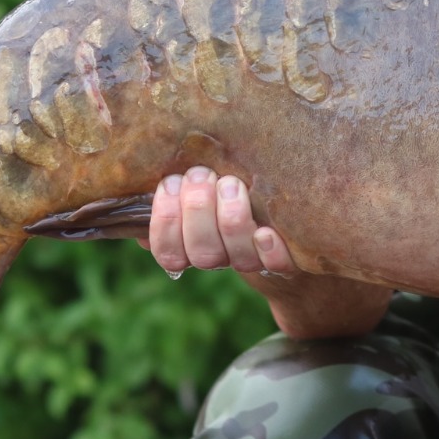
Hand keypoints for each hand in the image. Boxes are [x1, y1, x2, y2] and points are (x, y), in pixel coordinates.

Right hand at [141, 167, 390, 339]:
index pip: (168, 251)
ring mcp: (257, 262)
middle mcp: (225, 260)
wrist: (300, 241)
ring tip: (232, 183)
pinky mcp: (291, 260)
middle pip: (201, 252)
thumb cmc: (244, 204)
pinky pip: (277, 263)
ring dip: (230, 218)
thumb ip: (178, 196)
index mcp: (197, 247)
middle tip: (201, 175)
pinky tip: (267, 230)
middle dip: (196, 210)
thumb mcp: (207, 199)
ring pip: (235, 255)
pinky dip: (270, 248)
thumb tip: (138, 190)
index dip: (164, 221)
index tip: (169, 183)